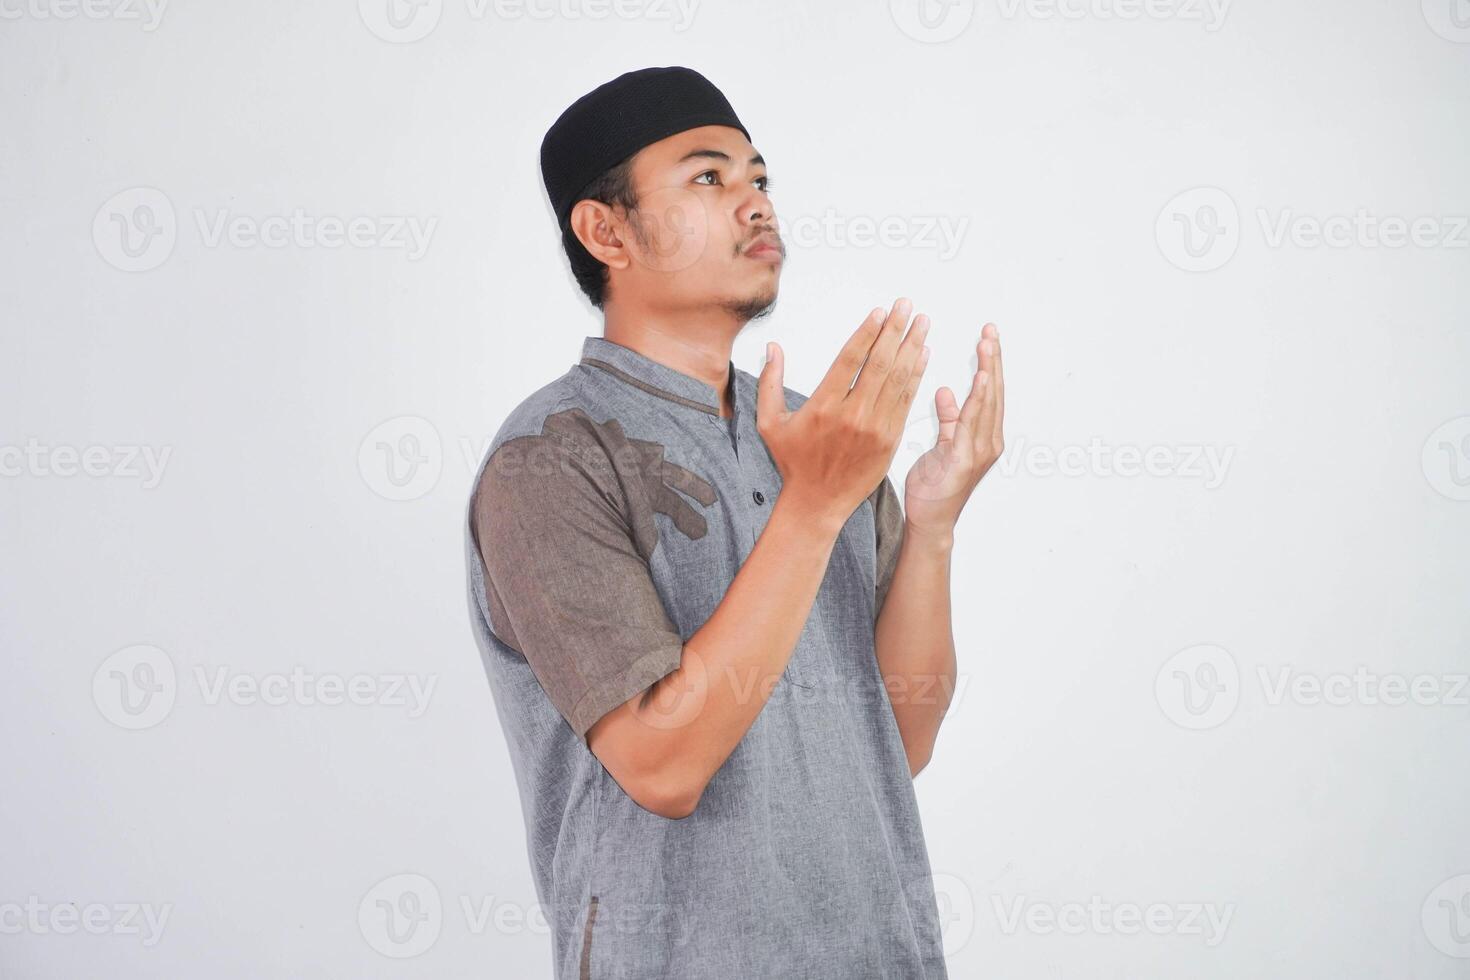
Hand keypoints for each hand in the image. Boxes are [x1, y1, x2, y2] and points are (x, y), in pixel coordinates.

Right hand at [757, 298, 931, 528]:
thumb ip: (770, 382)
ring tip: (922, 324)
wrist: (818, 503)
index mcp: (824, 406)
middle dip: (896, 330)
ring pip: (897, 380)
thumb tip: (773, 349)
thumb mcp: (770, 423)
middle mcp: (852, 415)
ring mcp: (875, 428)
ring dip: (912, 347)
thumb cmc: (795, 463)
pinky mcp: (889, 440)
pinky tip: (922, 356)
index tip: (880, 312)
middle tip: (906, 306)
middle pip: (879, 363)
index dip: (868, 332)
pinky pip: (906, 401)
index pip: (850, 359)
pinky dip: (917, 376)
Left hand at [903, 322, 1005, 536]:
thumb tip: (946, 391)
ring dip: (989, 371)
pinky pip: (972, 422)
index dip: (990, 364)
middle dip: (993, 360)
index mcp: (983, 437)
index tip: (988, 337)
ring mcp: (980, 451)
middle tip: (991, 331)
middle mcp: (988, 442)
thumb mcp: (941, 445)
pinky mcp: (965, 459)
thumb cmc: (934, 487)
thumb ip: (948, 419)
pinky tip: (980, 379)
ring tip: (987, 344)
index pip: (989, 393)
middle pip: (993, 392)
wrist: (929, 521)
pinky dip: (978, 399)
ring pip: (987, 403)